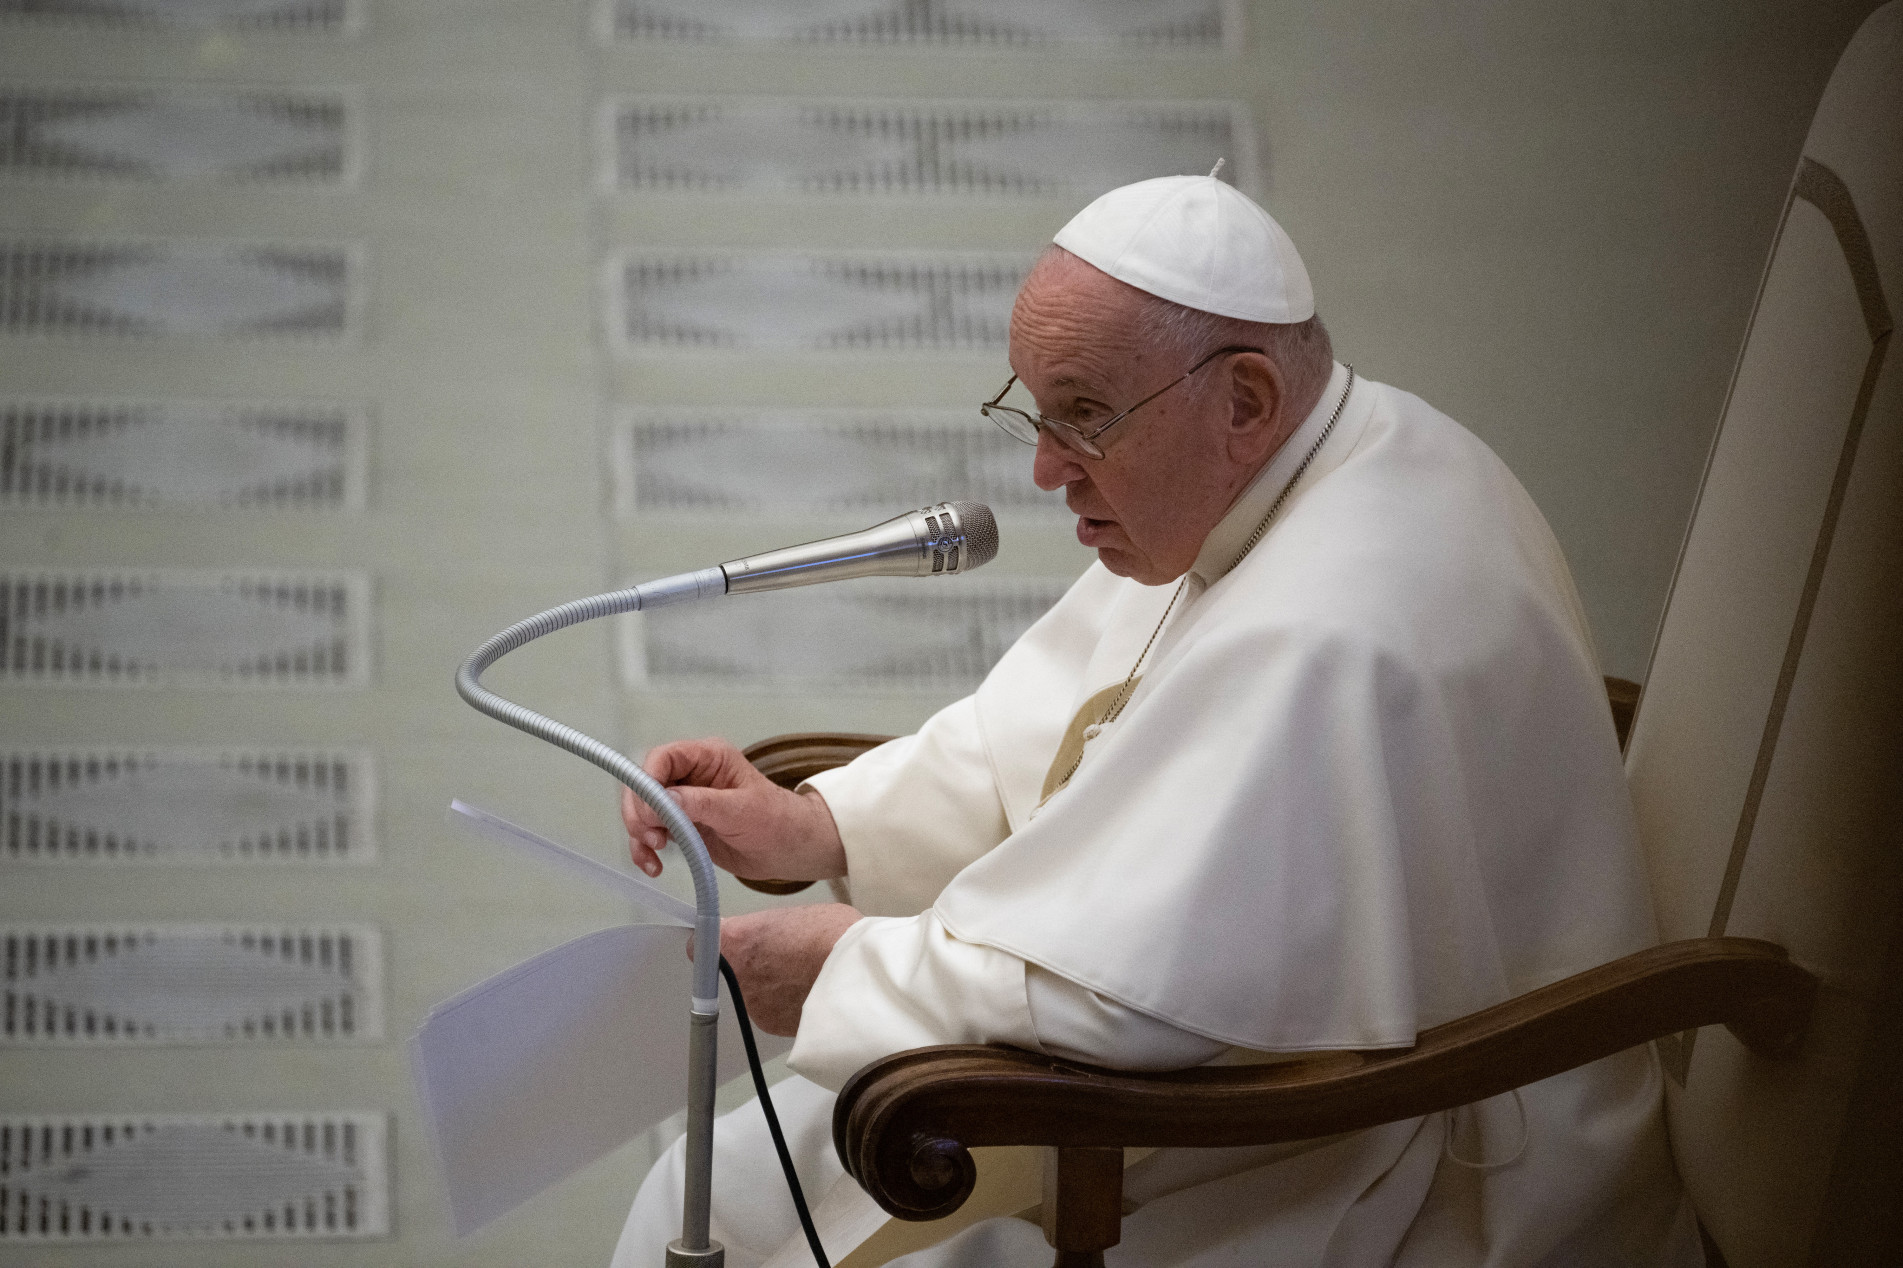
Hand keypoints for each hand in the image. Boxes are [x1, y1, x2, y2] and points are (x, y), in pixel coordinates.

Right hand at [621, 737, 845, 880]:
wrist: (790, 850)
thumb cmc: (777, 821)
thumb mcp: (742, 810)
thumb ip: (701, 803)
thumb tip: (663, 800)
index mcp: (708, 757)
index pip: (662, 758)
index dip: (647, 782)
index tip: (649, 812)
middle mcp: (691, 775)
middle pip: (644, 785)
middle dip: (640, 812)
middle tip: (652, 837)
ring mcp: (684, 801)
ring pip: (642, 811)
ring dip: (639, 834)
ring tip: (654, 855)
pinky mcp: (681, 825)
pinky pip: (650, 833)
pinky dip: (644, 849)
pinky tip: (653, 866)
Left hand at [692, 904, 861, 1036]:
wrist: (855, 976)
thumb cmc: (831, 935)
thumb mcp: (795, 915)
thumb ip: (771, 929)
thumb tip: (771, 936)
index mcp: (735, 940)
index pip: (700, 943)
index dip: (717, 943)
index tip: (729, 943)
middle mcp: (736, 976)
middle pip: (731, 971)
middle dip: (752, 966)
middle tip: (782, 956)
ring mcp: (753, 1005)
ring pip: (755, 994)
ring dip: (772, 988)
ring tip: (805, 975)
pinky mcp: (772, 1027)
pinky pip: (774, 1013)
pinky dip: (788, 1007)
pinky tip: (812, 994)